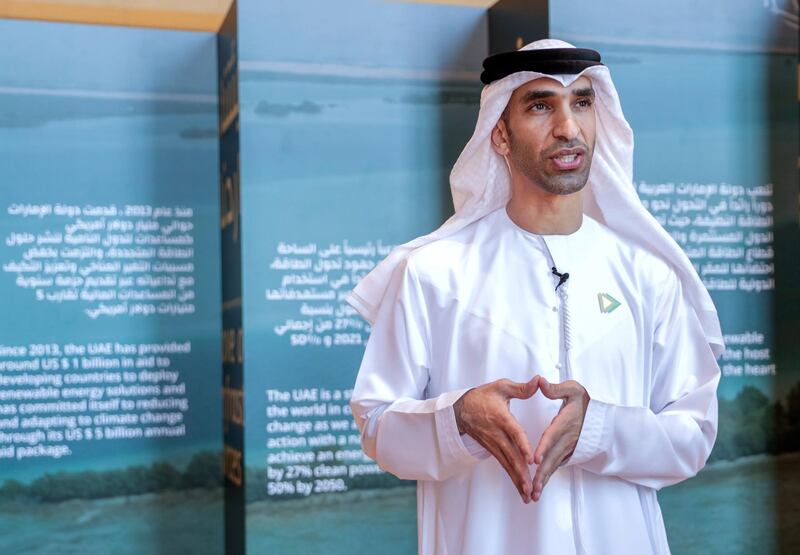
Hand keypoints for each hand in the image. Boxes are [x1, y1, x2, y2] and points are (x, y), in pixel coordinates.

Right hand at [454, 376, 538, 502]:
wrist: (461, 409)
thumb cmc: (483, 397)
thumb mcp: (501, 387)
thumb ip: (521, 388)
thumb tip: (539, 381)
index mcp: (501, 418)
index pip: (514, 433)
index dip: (522, 445)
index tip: (530, 458)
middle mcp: (497, 434)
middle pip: (511, 455)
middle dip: (521, 472)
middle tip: (531, 487)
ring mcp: (494, 444)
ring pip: (507, 464)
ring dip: (517, 479)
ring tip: (528, 495)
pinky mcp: (492, 450)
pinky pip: (504, 465)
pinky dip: (512, 477)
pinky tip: (521, 490)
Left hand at [531, 377, 589, 501]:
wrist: (602, 417)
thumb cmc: (585, 402)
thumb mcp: (573, 389)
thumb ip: (556, 388)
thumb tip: (539, 381)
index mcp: (564, 423)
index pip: (552, 436)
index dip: (544, 447)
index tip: (535, 459)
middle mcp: (566, 439)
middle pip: (552, 458)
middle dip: (542, 474)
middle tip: (532, 488)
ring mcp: (568, 448)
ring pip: (554, 465)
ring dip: (544, 480)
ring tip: (535, 494)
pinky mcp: (567, 453)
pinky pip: (556, 466)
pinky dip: (548, 477)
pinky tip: (539, 487)